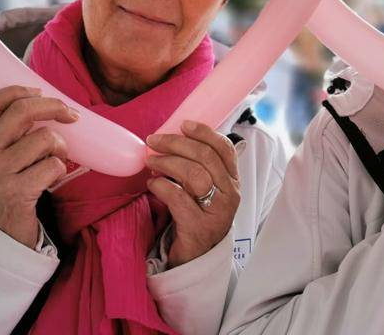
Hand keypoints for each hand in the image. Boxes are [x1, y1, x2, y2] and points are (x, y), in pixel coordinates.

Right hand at [0, 86, 78, 248]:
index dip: (18, 90)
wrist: (0, 236)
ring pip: (45, 138)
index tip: (41, 92)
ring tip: (55, 161)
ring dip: (60, 148)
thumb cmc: (9, 190)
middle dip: (54, 107)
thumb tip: (47, 102)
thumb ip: (13, 133)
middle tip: (71, 116)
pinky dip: (60, 171)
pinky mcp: (15, 193)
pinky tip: (51, 181)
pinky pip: (53, 165)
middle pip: (22, 111)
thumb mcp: (0, 159)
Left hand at [146, 120, 240, 267]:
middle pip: (205, 157)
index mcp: (232, 181)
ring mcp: (217, 212)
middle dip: (177, 143)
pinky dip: (162, 186)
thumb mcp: (205, 190)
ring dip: (168, 163)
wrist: (196, 259)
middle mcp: (230, 194)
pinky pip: (179, 198)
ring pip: (194, 175)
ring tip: (151, 162)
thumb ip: (199, 167)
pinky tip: (152, 184)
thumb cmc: (197, 217)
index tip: (183, 125)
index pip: (225, 148)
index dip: (204, 132)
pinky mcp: (199, 228)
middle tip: (154, 141)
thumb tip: (174, 138)